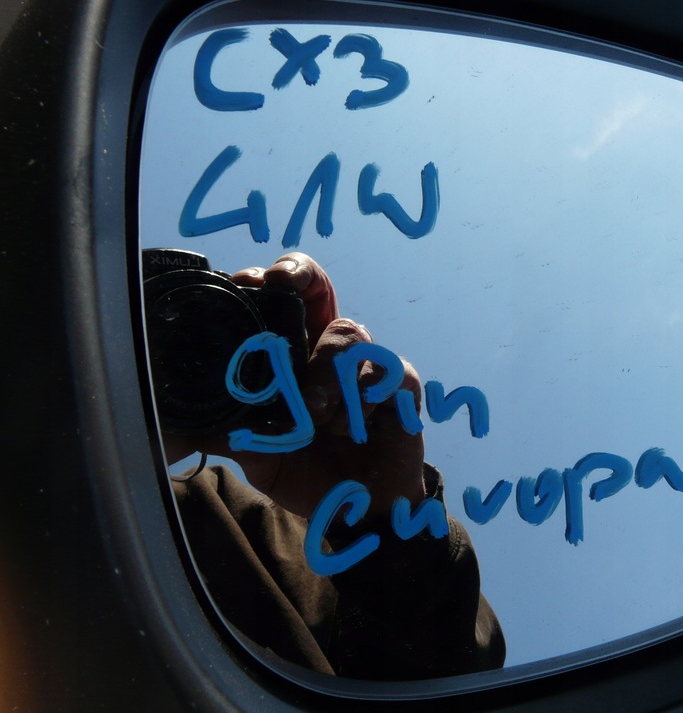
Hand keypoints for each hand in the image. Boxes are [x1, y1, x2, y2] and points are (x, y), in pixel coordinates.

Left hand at [166, 253, 425, 519]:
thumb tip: (176, 425)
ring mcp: (366, 366)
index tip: (249, 282)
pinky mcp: (401, 389)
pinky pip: (389, 372)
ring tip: (318, 417)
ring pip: (348, 334)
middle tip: (282, 286)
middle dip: (301, 278)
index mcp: (293, 356)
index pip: (282, 299)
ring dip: (328, 372)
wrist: (358, 511)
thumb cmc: (308, 470)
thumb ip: (225, 434)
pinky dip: (366, 398)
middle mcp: (327, 350)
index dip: (268, 280)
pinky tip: (352, 426)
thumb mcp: (257, 452)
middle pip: (319, 289)